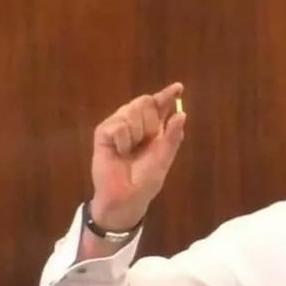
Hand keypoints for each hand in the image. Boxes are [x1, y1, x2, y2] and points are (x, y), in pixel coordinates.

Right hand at [90, 82, 185, 229]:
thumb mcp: (164, 158)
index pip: (160, 106)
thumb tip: (182, 114)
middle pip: (145, 101)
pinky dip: (123, 141)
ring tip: (130, 151)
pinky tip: (120, 152)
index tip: (178, 88)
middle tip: (146, 140)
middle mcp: (135, 123)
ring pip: (132, 110)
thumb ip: (172, 136)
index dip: (168, 95)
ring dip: (137, 133)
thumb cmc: (145, 180)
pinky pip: (119, 125)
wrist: (126, 197)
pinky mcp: (104, 132)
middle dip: (150, 120)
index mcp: (153, 128)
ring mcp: (118, 125)